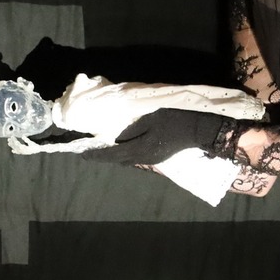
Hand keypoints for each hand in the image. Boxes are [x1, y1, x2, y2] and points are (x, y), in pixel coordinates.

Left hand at [79, 109, 235, 165]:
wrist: (197, 129)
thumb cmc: (174, 119)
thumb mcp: (150, 119)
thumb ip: (131, 129)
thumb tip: (116, 138)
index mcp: (140, 149)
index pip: (112, 155)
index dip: (97, 155)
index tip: (82, 154)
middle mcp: (144, 158)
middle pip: (119, 160)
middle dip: (104, 156)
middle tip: (90, 150)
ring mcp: (152, 159)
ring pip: (127, 159)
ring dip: (115, 155)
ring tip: (103, 148)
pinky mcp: (158, 156)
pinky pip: (136, 157)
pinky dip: (125, 153)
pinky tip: (122, 145)